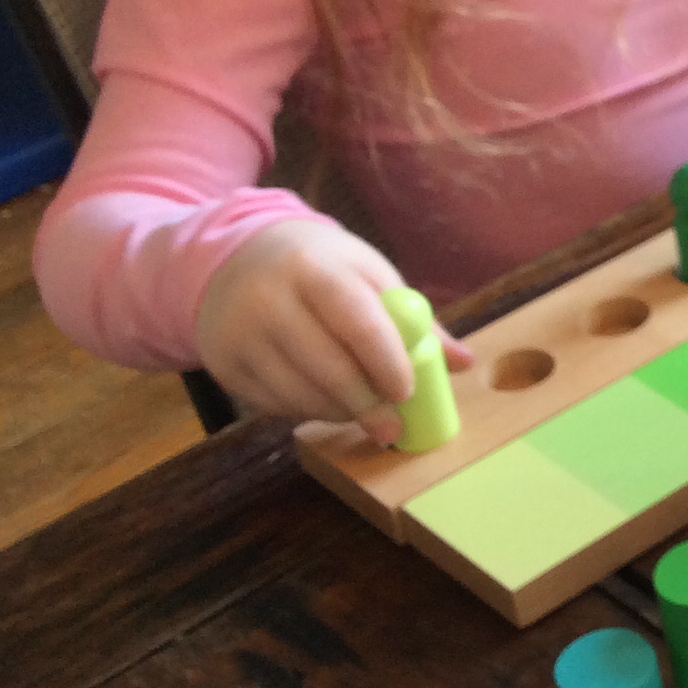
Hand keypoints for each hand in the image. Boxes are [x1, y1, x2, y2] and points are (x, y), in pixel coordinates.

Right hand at [196, 221, 472, 441]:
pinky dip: (308, 411)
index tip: (407, 391)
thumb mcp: (368, 275)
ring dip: (339, 412)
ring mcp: (240, 334)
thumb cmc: (321, 269)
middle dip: (367, 404)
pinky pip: (274, 403)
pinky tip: (326, 403)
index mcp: (316, 269)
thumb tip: (463, 363)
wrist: (237, 259)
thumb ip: (413, 320)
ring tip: (364, 414)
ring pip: (299, 393)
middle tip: (393, 428)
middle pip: (327, 367)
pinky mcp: (224, 364)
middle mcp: (270, 300)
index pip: (357, 323)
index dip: (387, 363)